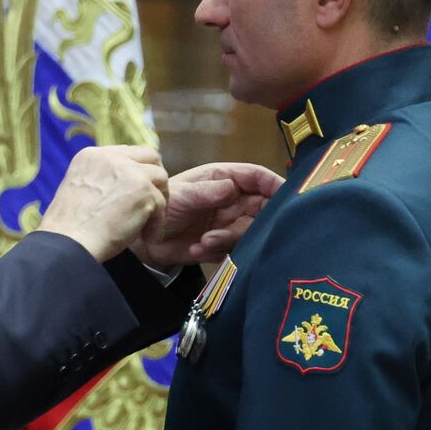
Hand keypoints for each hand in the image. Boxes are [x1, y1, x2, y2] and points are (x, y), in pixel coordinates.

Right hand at [39, 145, 168, 261]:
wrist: (70, 242)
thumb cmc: (70, 227)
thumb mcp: (79, 188)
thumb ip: (101, 179)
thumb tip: (123, 186)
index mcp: (92, 156)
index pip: (126, 153)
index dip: (136, 171)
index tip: (137, 190)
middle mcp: (111, 157)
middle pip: (149, 156)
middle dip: (154, 178)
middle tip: (153, 200)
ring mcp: (130, 172)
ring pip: (160, 178)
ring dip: (159, 201)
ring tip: (149, 223)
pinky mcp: (144, 190)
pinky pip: (162, 204)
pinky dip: (156, 224)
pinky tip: (147, 237)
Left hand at [131, 162, 283, 266]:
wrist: (143, 239)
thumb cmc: (162, 206)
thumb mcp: (181, 195)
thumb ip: (207, 192)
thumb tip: (232, 188)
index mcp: (224, 179)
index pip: (258, 177)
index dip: (275, 184)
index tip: (287, 197)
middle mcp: (232, 201)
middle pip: (262, 208)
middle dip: (254, 221)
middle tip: (234, 229)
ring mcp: (229, 223)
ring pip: (249, 232)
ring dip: (229, 239)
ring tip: (204, 241)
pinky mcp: (223, 244)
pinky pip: (234, 251)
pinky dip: (217, 252)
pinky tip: (196, 249)